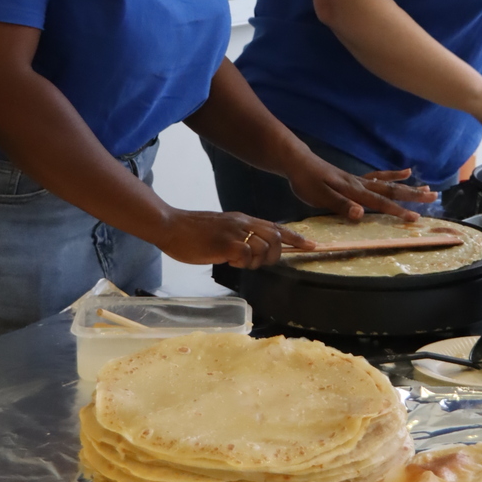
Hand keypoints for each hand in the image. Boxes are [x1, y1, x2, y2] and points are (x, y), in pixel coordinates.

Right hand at [152, 210, 316, 267]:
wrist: (170, 225)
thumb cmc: (192, 232)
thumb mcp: (222, 229)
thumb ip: (238, 237)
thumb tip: (251, 253)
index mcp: (243, 219)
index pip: (276, 227)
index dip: (295, 237)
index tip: (311, 245)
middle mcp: (242, 222)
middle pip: (276, 236)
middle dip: (276, 254)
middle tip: (261, 262)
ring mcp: (234, 231)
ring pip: (263, 247)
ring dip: (257, 261)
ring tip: (238, 261)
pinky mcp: (224, 243)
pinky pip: (246, 255)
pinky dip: (242, 262)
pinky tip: (228, 260)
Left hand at [286, 156, 437, 222]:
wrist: (298, 162)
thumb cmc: (307, 181)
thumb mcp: (319, 196)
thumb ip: (340, 205)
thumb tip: (361, 214)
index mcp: (354, 191)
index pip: (380, 203)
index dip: (398, 212)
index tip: (415, 218)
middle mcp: (361, 184)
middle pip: (391, 191)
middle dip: (413, 196)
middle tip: (433, 198)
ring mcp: (359, 180)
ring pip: (389, 184)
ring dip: (408, 187)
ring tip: (427, 188)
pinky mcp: (355, 178)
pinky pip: (379, 176)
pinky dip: (393, 175)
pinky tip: (405, 172)